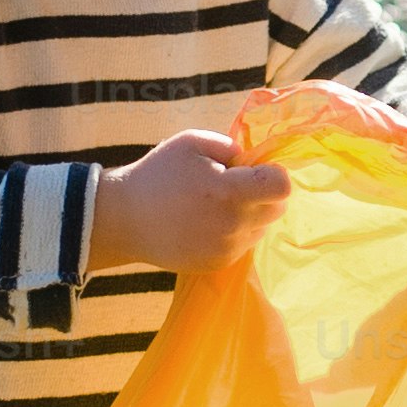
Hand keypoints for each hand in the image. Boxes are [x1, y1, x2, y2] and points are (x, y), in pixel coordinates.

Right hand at [90, 129, 290, 273]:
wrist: (124, 219)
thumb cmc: (157, 174)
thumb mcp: (191, 142)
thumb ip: (230, 146)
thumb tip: (254, 160)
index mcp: (229, 191)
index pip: (282, 186)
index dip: (274, 174)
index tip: (255, 170)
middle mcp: (233, 224)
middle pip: (278, 208)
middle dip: (264, 194)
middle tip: (235, 186)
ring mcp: (227, 248)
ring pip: (262, 228)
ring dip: (251, 215)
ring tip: (216, 205)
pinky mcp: (219, 264)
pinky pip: (244, 245)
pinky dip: (235, 233)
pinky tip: (207, 223)